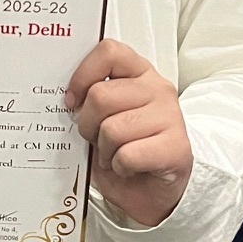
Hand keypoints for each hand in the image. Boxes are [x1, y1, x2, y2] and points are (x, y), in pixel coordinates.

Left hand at [65, 40, 191, 227]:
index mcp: (138, 72)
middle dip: (87, 124)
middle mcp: (157, 88)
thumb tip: (65, 101)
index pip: (109, 52)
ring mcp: (170, 116)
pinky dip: (119, 167)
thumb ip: (89, 101)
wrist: (153, 189)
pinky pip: (127, 155)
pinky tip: (128, 167)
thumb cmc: (125, 149)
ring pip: (112, 129)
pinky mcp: (176, 147)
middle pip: (100, 96)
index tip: (72, 100)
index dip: (83, 75)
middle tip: (96, 138)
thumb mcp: (103, 118)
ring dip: (104, 150)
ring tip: (115, 154)